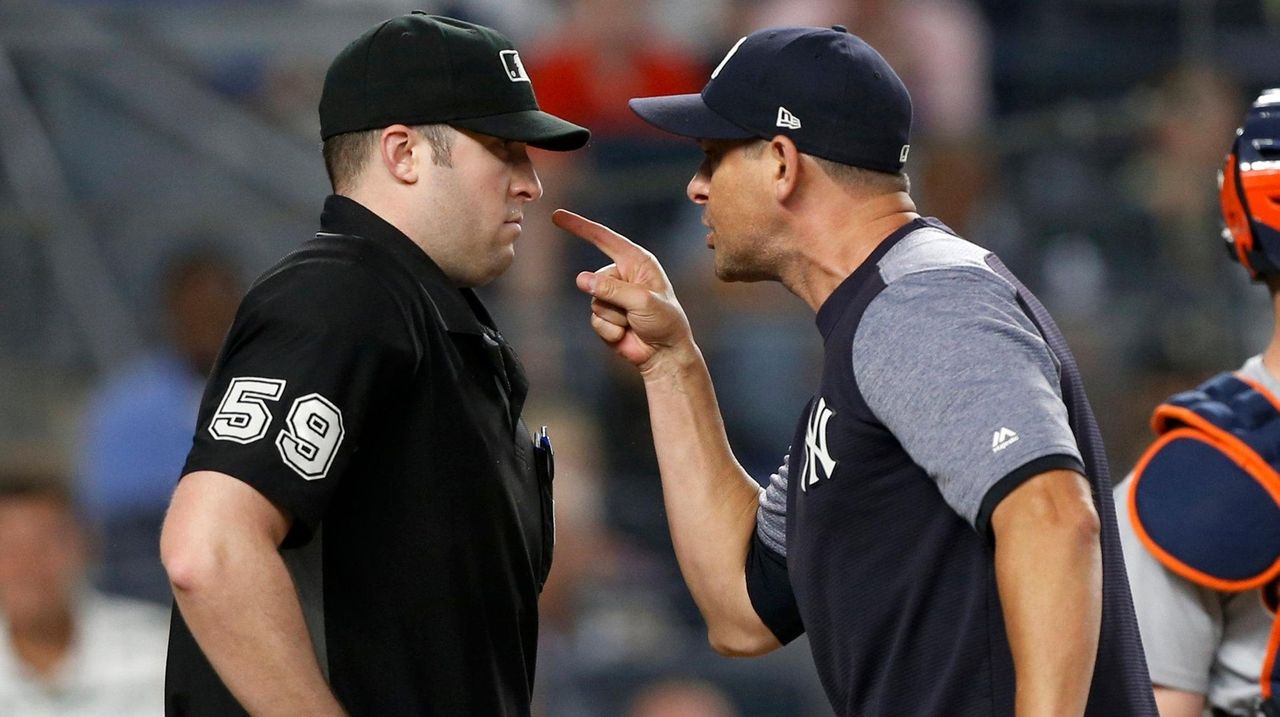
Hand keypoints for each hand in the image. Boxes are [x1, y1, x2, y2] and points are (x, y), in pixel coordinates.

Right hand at [552, 209, 693, 373]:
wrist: (665, 354)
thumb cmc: (665, 322)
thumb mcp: (642, 300)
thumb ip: (612, 289)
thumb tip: (581, 279)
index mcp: (637, 262)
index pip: (604, 239)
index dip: (580, 227)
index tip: (557, 216)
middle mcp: (623, 275)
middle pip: (596, 279)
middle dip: (613, 299)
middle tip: (637, 312)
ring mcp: (612, 296)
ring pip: (594, 301)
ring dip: (614, 317)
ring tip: (634, 323)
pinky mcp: (605, 316)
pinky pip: (594, 320)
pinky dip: (610, 330)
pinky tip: (626, 334)